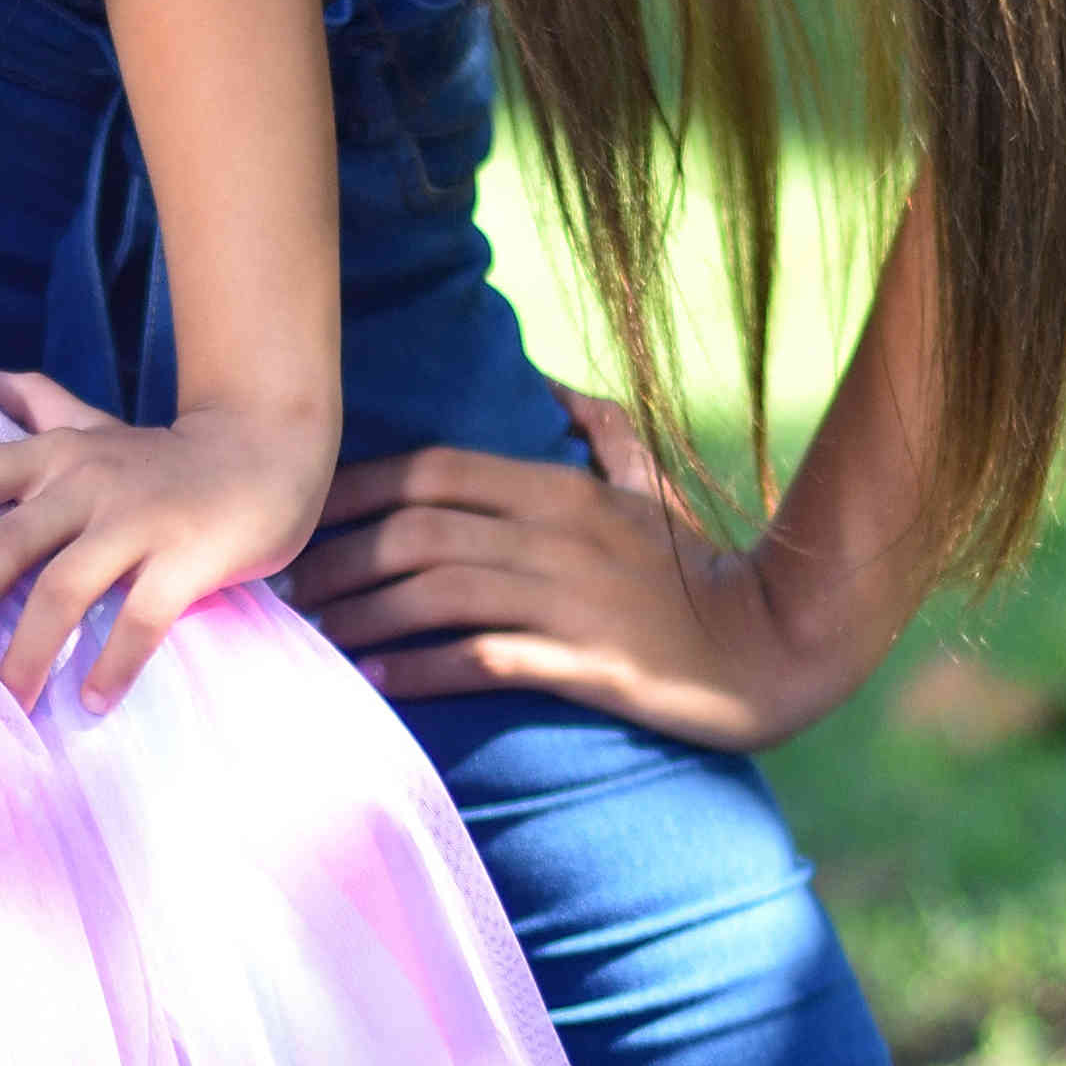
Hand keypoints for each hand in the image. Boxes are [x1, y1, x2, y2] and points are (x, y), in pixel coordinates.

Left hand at [0, 387, 337, 710]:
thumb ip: (39, 405)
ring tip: (8, 703)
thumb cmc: (167, 457)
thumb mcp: (95, 423)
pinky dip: (112, 664)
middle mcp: (87, 482)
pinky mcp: (187, 558)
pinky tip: (90, 702)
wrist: (269, 452)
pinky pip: (139, 619)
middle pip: (5, 544)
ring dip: (28, 652)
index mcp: (55, 456)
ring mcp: (138, 521)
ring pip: (64, 588)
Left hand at [286, 387, 869, 754]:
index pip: (433, 470)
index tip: (305, 519)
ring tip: (318, 638)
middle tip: (291, 591)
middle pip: (419, 531)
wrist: (774, 647)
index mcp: (563, 487)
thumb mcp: (650, 483)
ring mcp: (574, 599)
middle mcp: (560, 534)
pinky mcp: (590, 664)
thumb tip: (546, 385)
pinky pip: (486, 660)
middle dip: (341, 558)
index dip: (356, 491)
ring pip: (439, 594)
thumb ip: (596, 429)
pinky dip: (424, 669)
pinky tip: (379, 680)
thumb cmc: (699, 568)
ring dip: (366, 615)